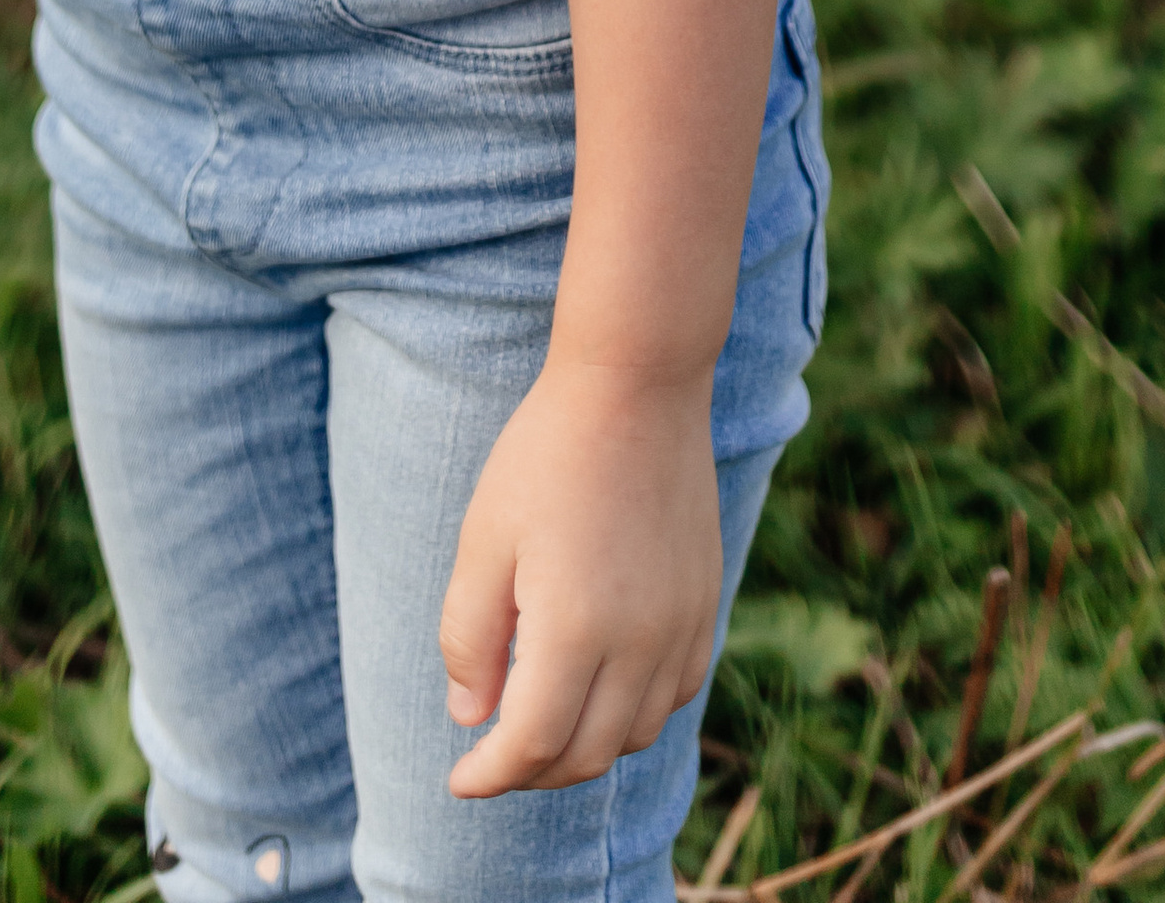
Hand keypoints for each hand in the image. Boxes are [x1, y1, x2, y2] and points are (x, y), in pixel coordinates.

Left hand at [440, 360, 722, 797]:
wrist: (636, 384)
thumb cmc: (547, 455)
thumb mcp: (484, 540)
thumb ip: (470, 638)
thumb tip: (471, 718)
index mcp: (576, 630)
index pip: (531, 745)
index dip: (489, 775)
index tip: (458, 779)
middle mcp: (640, 643)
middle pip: (586, 755)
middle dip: (531, 771)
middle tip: (492, 755)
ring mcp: (682, 625)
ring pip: (634, 734)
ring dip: (583, 748)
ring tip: (541, 724)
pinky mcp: (705, 602)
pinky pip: (675, 694)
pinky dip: (633, 714)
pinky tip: (601, 688)